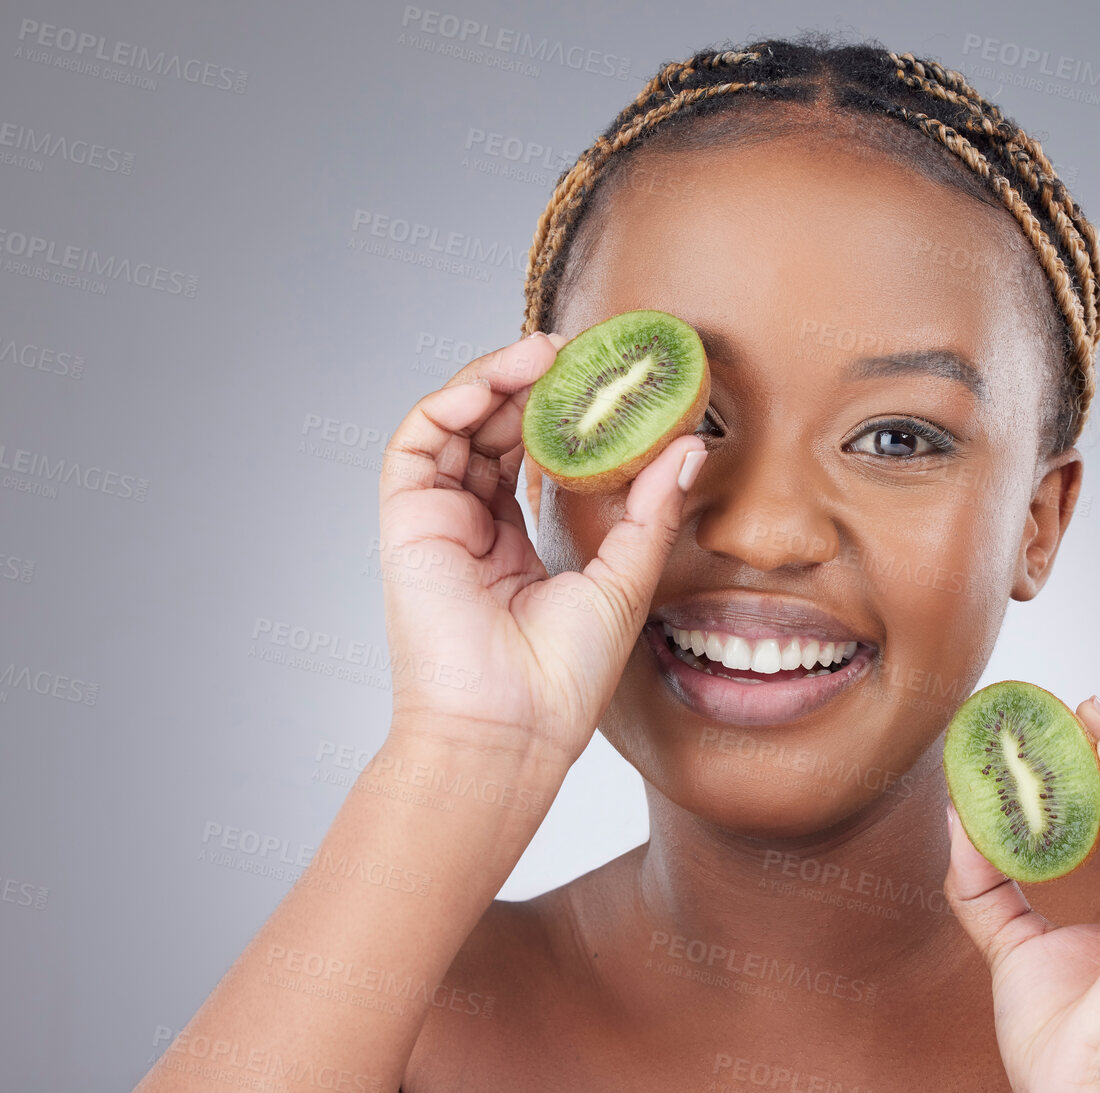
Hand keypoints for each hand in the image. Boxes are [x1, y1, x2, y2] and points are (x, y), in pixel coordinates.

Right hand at [377, 331, 707, 765]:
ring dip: (496, 379)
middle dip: (532, 385)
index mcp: (518, 546)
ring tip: (546, 355)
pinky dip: (451, 400)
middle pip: (493, 431)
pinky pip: (418, 440)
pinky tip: (496, 380)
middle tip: (579, 354)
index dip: (564, 413)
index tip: (606, 381)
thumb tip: (690, 447)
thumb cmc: (561, 679)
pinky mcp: (407, 521)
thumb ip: (652, 510)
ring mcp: (438, 522)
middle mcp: (474, 528)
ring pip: (456, 425)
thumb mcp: (625, 580)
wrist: (510, 730)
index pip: (532, 456)